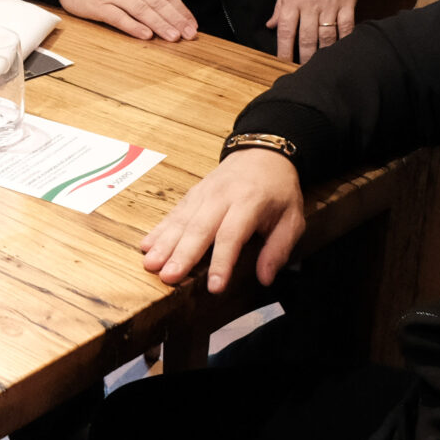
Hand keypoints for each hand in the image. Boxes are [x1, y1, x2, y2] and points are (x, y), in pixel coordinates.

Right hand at [60, 0, 199, 42]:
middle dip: (175, 19)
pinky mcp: (98, 5)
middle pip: (156, 1)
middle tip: (188, 34)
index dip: (181, 10)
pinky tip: (146, 36)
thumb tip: (171, 12)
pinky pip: (119, 17)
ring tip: (172, 37)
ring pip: (141, 9)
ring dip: (159, 24)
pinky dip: (134, 26)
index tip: (192, 24)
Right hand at [139, 148, 303, 291]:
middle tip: (168, 277)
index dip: (222, 262)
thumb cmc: (278, 190)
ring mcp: (204, 194)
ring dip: (164, 244)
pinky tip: (146, 245)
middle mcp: (222, 197)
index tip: (214, 287)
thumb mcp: (292, 218)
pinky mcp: (193, 194)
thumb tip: (265, 278)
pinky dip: (159, 230)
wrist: (262, 153)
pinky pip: (174, 213)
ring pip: (182, 221)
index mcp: (250, 202)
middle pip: (199, 228)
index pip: (232, 235)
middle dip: (182, 254)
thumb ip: (279, 249)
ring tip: (151, 264)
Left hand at [268, 0, 367, 62]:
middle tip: (303, 70)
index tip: (283, 63)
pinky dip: (344, 40)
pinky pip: (346, 27)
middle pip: (306, 38)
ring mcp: (331, 3)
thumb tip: (272, 24)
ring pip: (327, 37)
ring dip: (323, 53)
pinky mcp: (348, 1)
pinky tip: (341, 49)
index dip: (284, 50)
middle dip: (304, 57)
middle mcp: (311, 3)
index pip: (286, 31)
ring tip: (320, 64)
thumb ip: (281, 3)